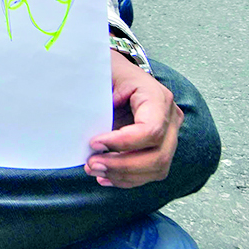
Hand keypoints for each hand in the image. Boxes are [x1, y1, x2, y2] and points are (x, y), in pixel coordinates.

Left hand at [85, 52, 181, 187]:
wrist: (117, 70)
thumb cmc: (108, 70)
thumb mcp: (101, 74)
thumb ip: (95, 96)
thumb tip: (78, 120)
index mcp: (157, 96)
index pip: (151, 130)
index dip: (123, 143)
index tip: (93, 143)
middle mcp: (170, 116)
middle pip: (158, 155)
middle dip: (123, 166)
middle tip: (91, 164)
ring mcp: (169, 133)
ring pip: (158, 167)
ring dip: (124, 175)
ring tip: (94, 169)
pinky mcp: (161, 146)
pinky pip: (152, 171)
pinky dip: (128, 178)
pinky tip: (106, 177)